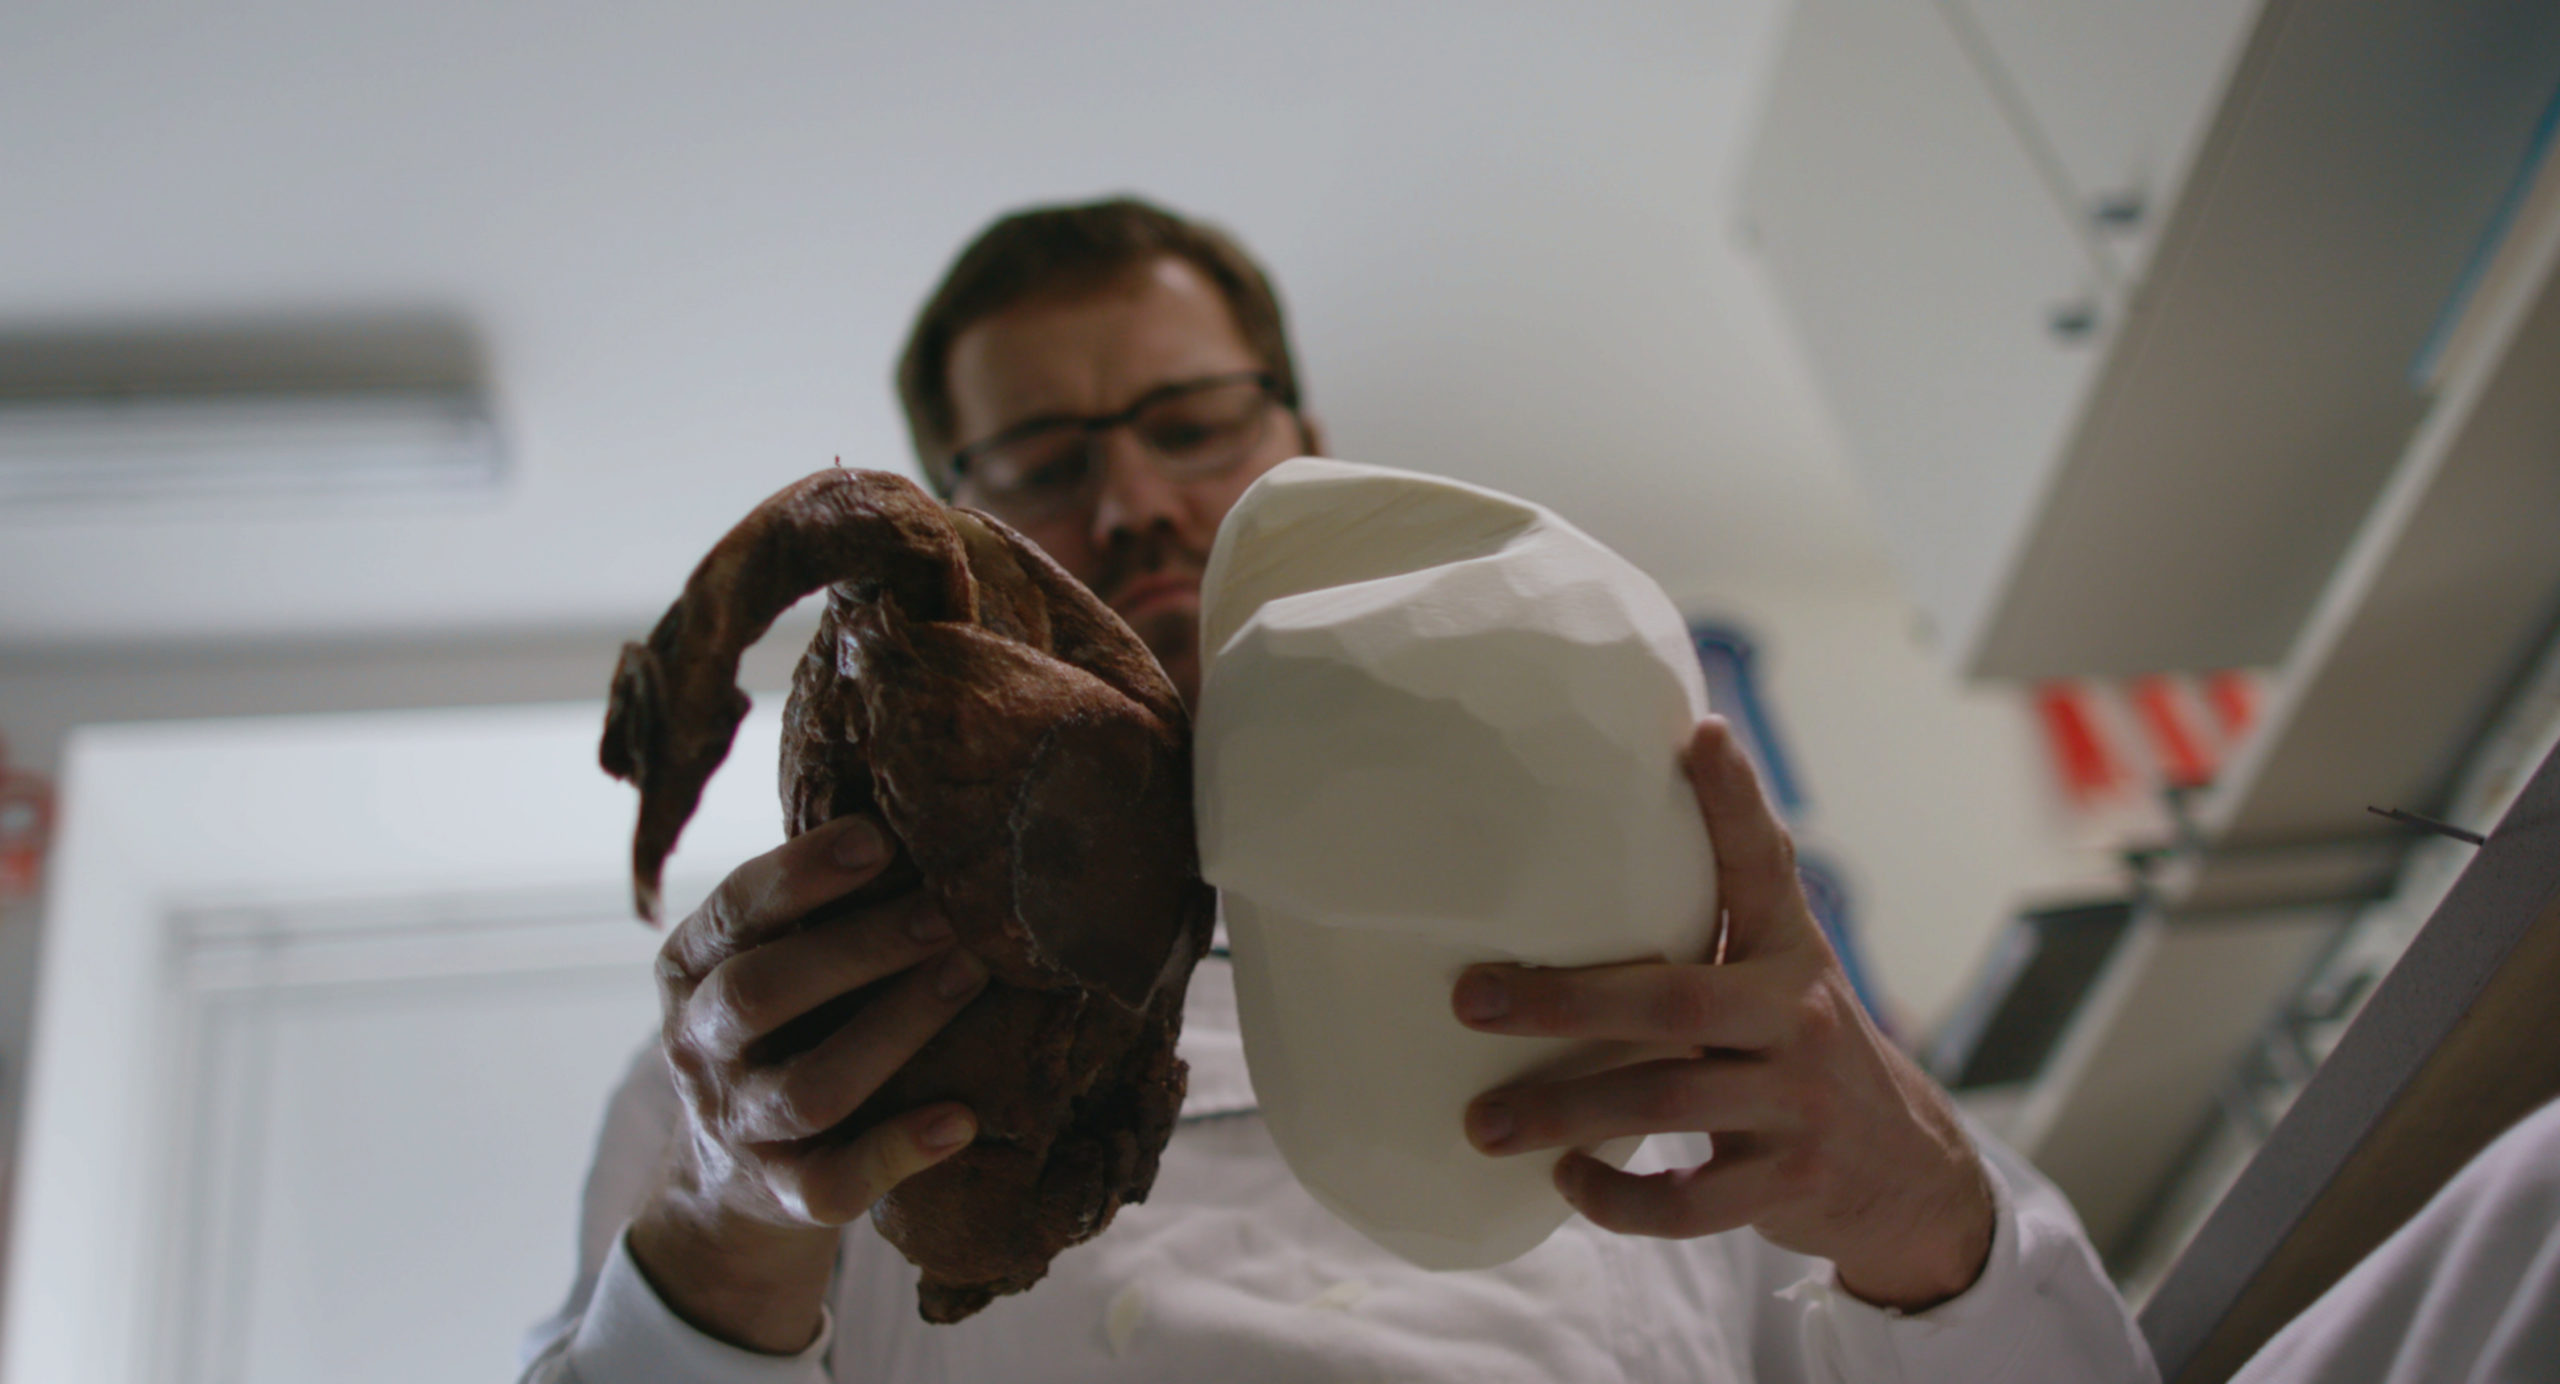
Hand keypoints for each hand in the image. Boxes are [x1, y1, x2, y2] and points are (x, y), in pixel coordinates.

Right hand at [626, 814, 990, 1352]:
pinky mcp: (785, 1196)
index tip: (880, 838)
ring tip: (970, 978)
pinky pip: (837, 1184)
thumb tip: (921, 809)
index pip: (736, 912)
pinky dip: (900, 1151)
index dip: (803, 874)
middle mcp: (700, 1047)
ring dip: (894, 1029)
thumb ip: (813, 903)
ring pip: (810, 1087)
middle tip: (946, 912)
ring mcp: (738, 1127)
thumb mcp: (764, 957)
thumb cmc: (781, 1027)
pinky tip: (961, 1121)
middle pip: (762, 994)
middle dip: (857, 947)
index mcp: (691, 968)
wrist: (729, 1182)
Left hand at [1452, 717, 1993, 1310]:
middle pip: (1673, 1000)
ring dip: (1564, 1114)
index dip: (1734, 800)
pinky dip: (1620, 1199)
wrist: (1908, 1175)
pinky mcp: (1785, 1185)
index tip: (1700, 735)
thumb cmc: (1804, 1055)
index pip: (1763, 866)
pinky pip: (1689, 1203)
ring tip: (1483, 1123)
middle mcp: (1800, 1018)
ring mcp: (1796, 1104)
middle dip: (1564, 999)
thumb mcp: (1784, 975)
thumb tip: (1665, 788)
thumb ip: (1728, 915)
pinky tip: (1568, 1182)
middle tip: (1469, 999)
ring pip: (1665, 1102)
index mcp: (1792, 954)